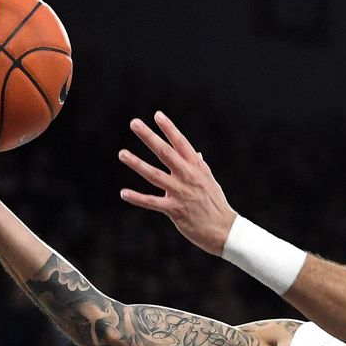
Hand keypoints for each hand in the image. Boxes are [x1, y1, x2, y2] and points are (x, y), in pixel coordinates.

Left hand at [119, 111, 236, 255]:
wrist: (224, 230)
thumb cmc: (216, 205)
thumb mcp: (210, 182)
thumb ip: (201, 167)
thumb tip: (197, 153)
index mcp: (197, 168)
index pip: (181, 144)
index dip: (169, 129)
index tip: (157, 115)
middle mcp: (188, 177)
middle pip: (165, 153)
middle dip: (149, 137)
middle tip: (134, 123)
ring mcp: (181, 193)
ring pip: (155, 175)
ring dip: (137, 163)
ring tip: (122, 153)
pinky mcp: (174, 210)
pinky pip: (152, 202)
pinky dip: (137, 198)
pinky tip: (123, 193)